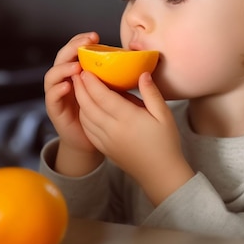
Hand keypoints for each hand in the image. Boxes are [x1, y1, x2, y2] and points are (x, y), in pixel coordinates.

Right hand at [44, 32, 103, 174]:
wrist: (91, 141)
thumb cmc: (104, 114)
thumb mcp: (112, 91)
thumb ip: (117, 76)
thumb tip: (137, 61)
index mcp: (78, 72)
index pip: (76, 50)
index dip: (82, 41)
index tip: (96, 36)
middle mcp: (65, 80)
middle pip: (62, 58)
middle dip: (72, 48)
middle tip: (85, 43)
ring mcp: (58, 94)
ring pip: (52, 75)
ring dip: (64, 68)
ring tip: (77, 66)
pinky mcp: (55, 110)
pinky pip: (51, 98)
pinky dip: (57, 90)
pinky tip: (67, 87)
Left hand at [73, 70, 194, 204]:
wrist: (160, 174)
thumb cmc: (166, 143)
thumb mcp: (165, 115)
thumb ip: (151, 93)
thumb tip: (143, 73)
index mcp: (127, 119)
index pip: (103, 96)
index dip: (92, 82)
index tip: (86, 69)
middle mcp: (112, 130)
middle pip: (89, 105)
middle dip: (80, 88)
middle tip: (77, 72)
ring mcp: (106, 141)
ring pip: (85, 117)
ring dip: (80, 101)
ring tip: (80, 87)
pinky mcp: (105, 148)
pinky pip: (88, 129)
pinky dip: (83, 116)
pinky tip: (86, 108)